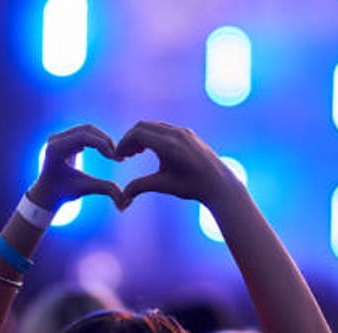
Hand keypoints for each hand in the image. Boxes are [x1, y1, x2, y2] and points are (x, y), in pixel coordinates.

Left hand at [27, 124, 124, 210]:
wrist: (47, 193)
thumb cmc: (64, 193)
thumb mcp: (85, 189)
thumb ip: (106, 190)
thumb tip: (124, 204)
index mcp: (55, 149)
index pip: (83, 137)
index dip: (103, 145)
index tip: (116, 159)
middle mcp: (55, 139)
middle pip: (87, 130)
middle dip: (106, 141)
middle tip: (118, 157)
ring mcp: (59, 136)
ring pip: (87, 129)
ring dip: (103, 140)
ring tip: (113, 155)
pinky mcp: (64, 137)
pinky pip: (85, 132)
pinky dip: (97, 140)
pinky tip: (105, 153)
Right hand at [115, 121, 243, 209]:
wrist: (219, 184)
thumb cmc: (192, 187)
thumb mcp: (163, 186)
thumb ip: (139, 187)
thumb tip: (121, 201)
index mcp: (168, 145)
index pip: (137, 133)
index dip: (123, 144)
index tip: (118, 158)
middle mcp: (176, 133)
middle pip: (142, 126)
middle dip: (130, 139)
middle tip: (124, 156)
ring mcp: (183, 131)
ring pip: (153, 126)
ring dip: (141, 137)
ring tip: (135, 154)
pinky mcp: (188, 133)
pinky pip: (164, 128)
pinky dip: (153, 136)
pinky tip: (151, 151)